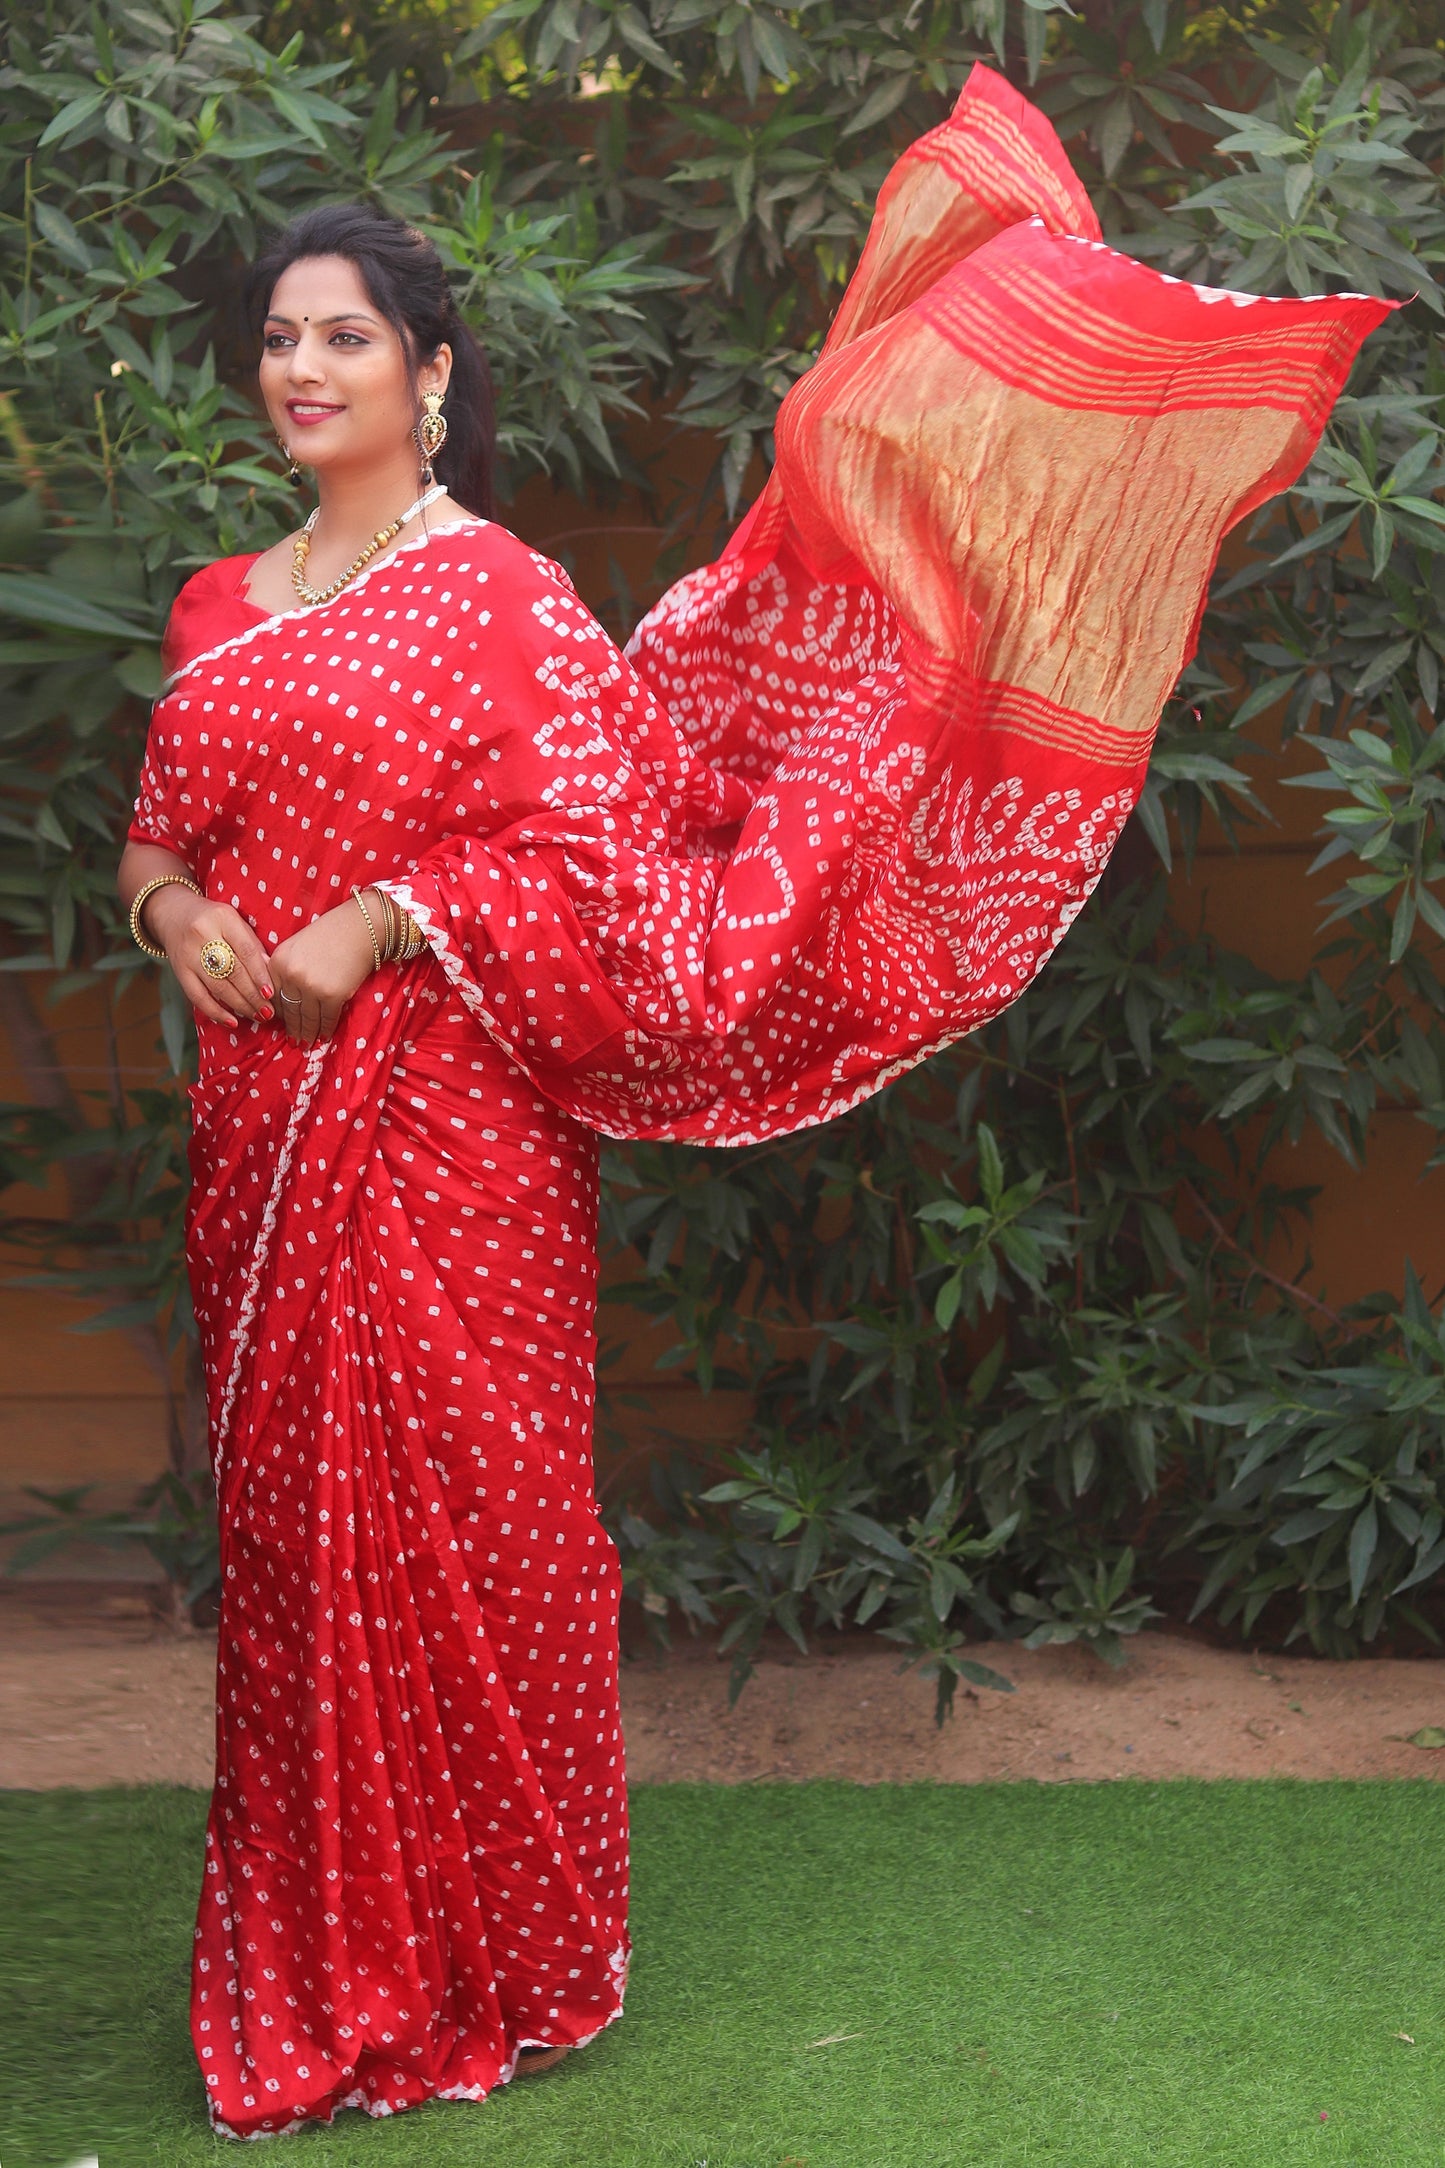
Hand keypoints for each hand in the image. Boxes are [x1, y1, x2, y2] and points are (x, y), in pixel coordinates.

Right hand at [147, 887, 273, 1030]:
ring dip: (240, 1006)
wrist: (174, 913)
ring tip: (257, 1016)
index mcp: (223, 918)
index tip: (271, 993)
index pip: (246, 951)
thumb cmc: (214, 919)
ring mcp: (188, 954)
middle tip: (268, 1011)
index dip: (260, 975)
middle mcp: (203, 935)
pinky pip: (197, 996)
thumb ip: (252, 944)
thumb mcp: (235, 921)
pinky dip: (216, 1012)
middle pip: (233, 972)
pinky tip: (232, 1021)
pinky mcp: (179, 970)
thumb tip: (271, 971)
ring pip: (217, 987)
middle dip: (253, 996)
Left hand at [268, 894, 378, 1045]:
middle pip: (289, 1010)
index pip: (273, 996)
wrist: (361, 928)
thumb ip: (285, 969)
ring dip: (307, 1034)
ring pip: (307, 1018)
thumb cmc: (331, 934)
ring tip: (306, 1044)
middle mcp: (291, 975)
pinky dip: (326, 1030)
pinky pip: (326, 1019)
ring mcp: (311, 987)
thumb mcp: (296, 947)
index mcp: (278, 961)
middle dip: (292, 1029)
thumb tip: (278, 998)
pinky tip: (323, 1037)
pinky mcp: (332, 995)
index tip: (282, 1024)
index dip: (278, 1013)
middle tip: (294, 1042)